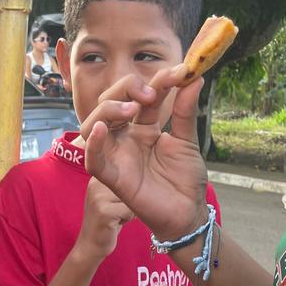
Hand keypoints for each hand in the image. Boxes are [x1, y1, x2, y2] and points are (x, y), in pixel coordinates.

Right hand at [73, 177, 132, 264]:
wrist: (90, 245)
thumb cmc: (106, 221)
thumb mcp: (110, 197)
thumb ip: (120, 184)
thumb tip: (146, 174)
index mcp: (97, 176)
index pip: (127, 174)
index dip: (128, 190)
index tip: (116, 201)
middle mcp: (95, 183)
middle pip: (131, 185)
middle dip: (129, 200)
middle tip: (116, 211)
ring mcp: (98, 197)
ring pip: (131, 198)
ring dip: (129, 210)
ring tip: (116, 217)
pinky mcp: (104, 211)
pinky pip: (129, 211)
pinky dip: (127, 219)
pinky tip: (115, 223)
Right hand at [80, 68, 207, 242]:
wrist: (188, 213)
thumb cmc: (185, 181)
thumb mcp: (187, 140)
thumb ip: (185, 111)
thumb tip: (193, 77)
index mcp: (143, 129)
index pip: (141, 96)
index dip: (158, 80)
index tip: (180, 72)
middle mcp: (126, 139)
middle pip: (110, 103)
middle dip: (126, 89)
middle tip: (149, 93)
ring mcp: (117, 157)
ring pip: (93, 125)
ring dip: (107, 110)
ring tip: (129, 108)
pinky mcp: (114, 178)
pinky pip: (94, 161)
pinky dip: (92, 145)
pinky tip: (100, 129)